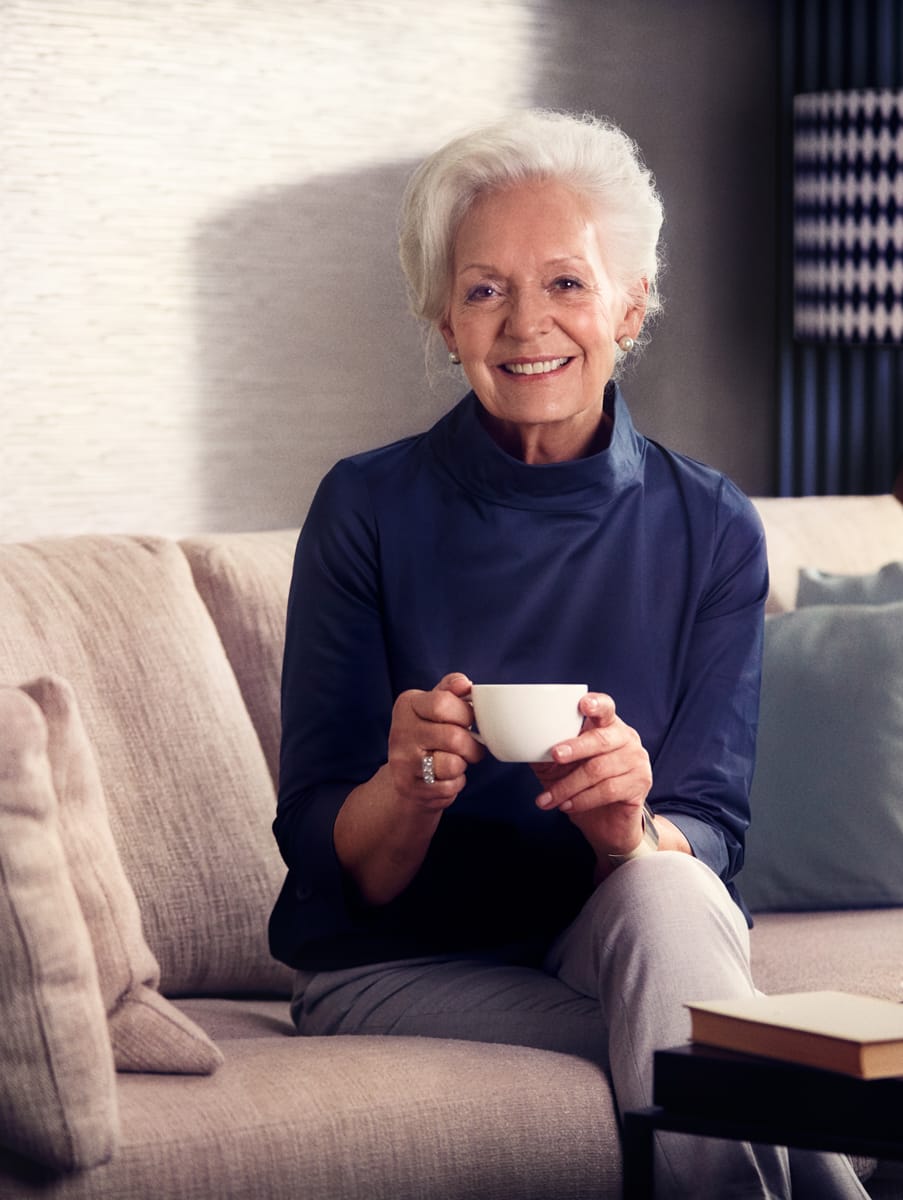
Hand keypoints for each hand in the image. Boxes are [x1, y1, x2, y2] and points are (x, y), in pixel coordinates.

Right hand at [387, 672, 483, 810]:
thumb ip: (451, 689)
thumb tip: (464, 684)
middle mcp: (400, 731)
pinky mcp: (408, 786)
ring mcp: (402, 761)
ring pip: (453, 764)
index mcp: (407, 704)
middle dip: (472, 745)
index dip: (465, 713)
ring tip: (457, 761)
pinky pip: (448, 786)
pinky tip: (446, 777)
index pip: (443, 703)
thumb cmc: (429, 733)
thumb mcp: (436, 704)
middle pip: (453, 737)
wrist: (405, 773)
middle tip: (472, 747)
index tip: (468, 720)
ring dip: (463, 765)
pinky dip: (455, 783)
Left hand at [532, 692, 651, 854]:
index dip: (596, 704)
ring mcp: (636, 761)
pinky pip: (608, 790)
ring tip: (549, 798)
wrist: (605, 823)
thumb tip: (519, 740)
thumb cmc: (582, 785)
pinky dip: (583, 799)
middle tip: (555, 755)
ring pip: (599, 770)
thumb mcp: (558, 767)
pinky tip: (567, 805)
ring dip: (568, 786)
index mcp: (607, 725)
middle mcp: (626, 739)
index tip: (583, 704)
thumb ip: (546, 751)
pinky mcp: (640, 785)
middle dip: (575, 747)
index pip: (606, 708)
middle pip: (601, 739)